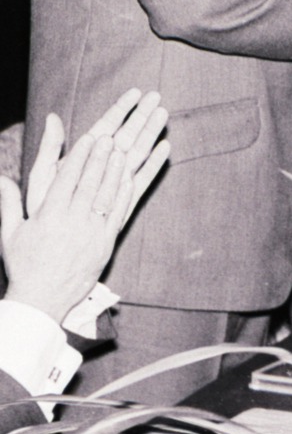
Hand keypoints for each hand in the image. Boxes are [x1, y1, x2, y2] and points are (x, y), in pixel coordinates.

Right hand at [3, 89, 170, 322]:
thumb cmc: (24, 264)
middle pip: (91, 182)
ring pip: (109, 194)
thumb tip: (0, 177)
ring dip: (119, 168)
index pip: (67, 178)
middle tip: (115, 134)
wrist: (42, 299)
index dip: (81, 156)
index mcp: (48, 216)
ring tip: (128, 147)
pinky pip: (121, 212)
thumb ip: (7, 201)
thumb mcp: (9, 232)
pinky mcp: (107, 242)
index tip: (91, 136)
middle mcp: (72, 221)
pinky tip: (136, 175)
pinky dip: (129, 191)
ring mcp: (92, 231)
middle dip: (103, 156)